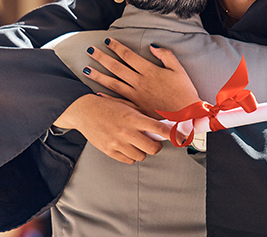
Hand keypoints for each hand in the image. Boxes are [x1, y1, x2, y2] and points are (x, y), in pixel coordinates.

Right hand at [54, 94, 170, 164]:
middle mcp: (127, 132)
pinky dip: (130, 155)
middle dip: (156, 146)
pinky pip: (128, 160)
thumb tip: (162, 125)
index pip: (159, 129)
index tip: (182, 138)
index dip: (173, 135)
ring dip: (142, 151)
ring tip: (136, 142)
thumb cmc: (107, 107)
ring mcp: (118, 143)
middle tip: (153, 141)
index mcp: (133, 118)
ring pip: (141, 156)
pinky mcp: (110, 151)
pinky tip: (127, 146)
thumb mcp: (127, 106)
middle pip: (153, 148)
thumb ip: (143, 117)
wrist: (84, 111)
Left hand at [84, 38, 200, 117]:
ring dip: (98, 76)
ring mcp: (136, 96)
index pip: (128, 55)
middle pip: (116, 67)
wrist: (187, 116)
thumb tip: (152, 46)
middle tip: (90, 50)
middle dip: (102, 57)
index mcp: (149, 71)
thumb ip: (166, 56)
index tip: (106, 41)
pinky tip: (97, 93)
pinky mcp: (136, 108)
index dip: (116, 47)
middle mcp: (139, 82)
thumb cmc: (184, 92)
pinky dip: (107, 97)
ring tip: (85, 69)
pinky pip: (118, 102)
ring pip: (113, 84)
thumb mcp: (178, 70)